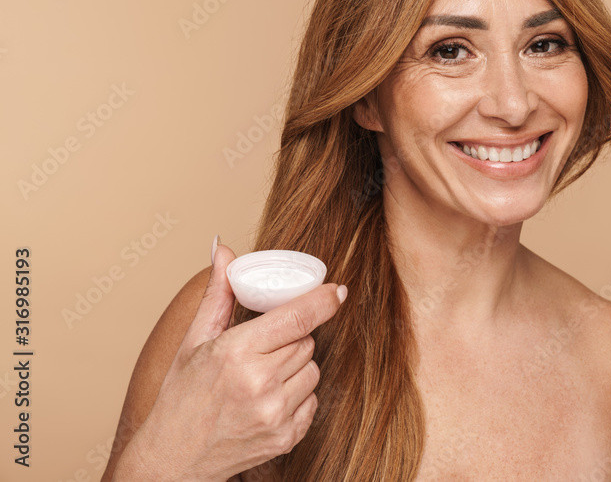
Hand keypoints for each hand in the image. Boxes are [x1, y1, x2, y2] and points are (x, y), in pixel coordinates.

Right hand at [114, 241, 345, 481]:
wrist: (173, 461)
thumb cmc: (181, 398)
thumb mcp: (194, 341)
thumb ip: (218, 293)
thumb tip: (223, 249)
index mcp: (236, 353)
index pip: (297, 318)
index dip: (323, 301)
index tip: (338, 290)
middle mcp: (259, 384)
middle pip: (306, 341)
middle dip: (291, 338)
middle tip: (263, 349)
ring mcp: (275, 414)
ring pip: (314, 370)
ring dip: (296, 367)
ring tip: (262, 377)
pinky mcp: (286, 437)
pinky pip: (313, 400)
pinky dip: (297, 396)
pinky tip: (268, 400)